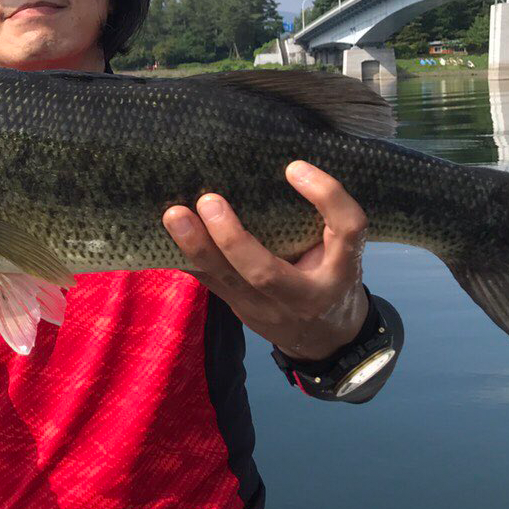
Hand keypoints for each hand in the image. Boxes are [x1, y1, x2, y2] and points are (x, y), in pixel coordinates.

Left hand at [162, 160, 368, 361]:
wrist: (326, 341)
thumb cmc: (334, 281)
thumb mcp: (346, 253)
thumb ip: (327, 220)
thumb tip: (287, 168)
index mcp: (340, 272)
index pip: (345, 232)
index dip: (326, 198)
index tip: (294, 167)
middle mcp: (300, 296)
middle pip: (264, 272)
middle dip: (232, 239)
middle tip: (208, 200)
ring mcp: (262, 309)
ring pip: (224, 282)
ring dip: (195, 248)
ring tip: (174, 215)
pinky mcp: (236, 309)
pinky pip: (207, 283)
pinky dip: (185, 257)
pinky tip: (162, 234)